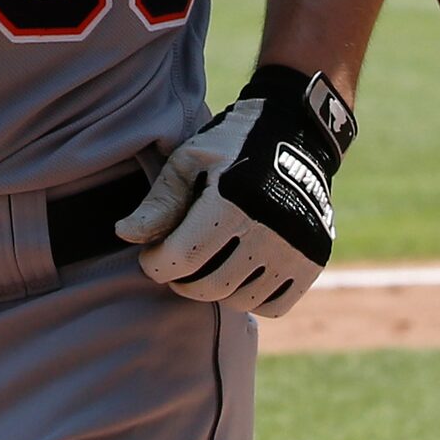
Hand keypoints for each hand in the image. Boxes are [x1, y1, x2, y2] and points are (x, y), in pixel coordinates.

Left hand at [117, 65, 354, 317]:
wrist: (295, 134)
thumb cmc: (230, 145)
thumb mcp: (189, 161)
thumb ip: (159, 202)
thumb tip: (125, 235)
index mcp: (234, 200)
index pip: (181, 258)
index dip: (156, 264)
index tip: (152, 255)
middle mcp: (270, 228)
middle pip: (208, 286)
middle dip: (181, 279)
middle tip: (178, 259)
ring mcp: (296, 247)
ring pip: (239, 300)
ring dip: (216, 289)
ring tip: (209, 263)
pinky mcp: (313, 259)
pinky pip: (274, 305)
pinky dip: (251, 297)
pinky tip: (239, 273)